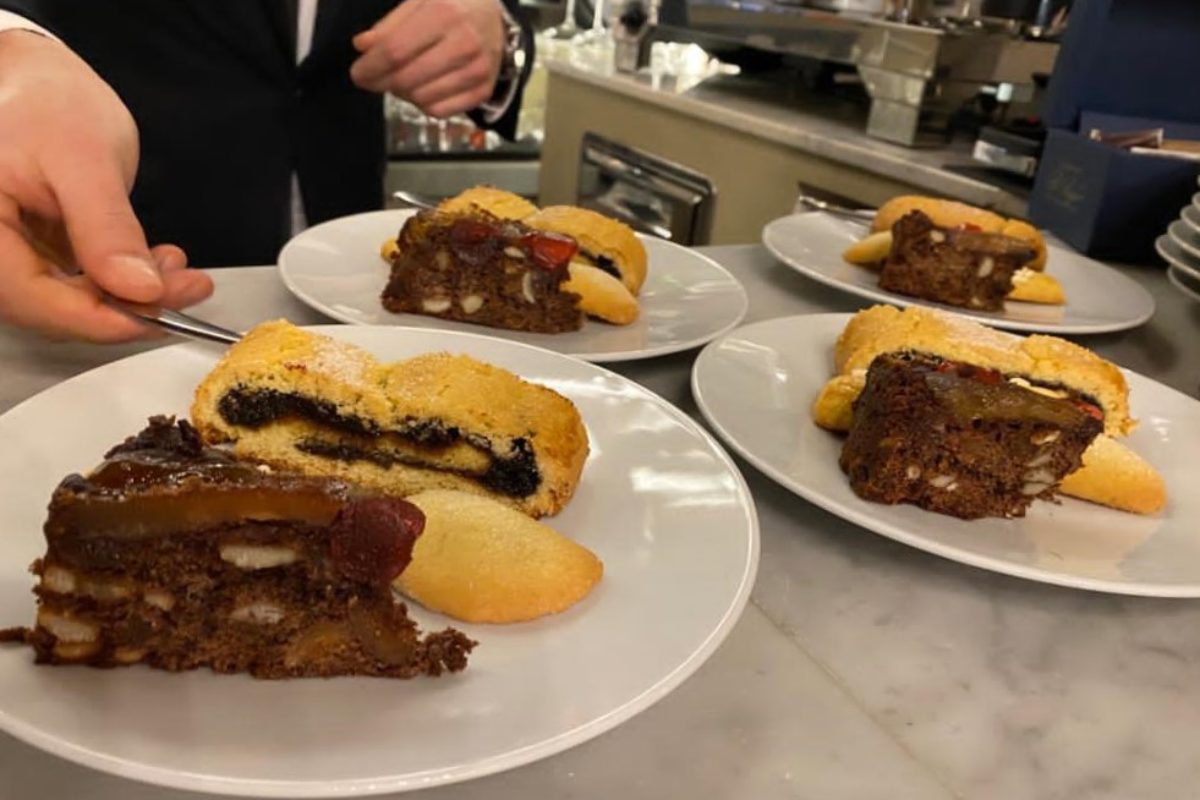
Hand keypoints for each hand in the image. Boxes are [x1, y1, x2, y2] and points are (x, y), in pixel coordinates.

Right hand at [0, 31, 211, 342]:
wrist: (44, 82)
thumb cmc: (49, 103)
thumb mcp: (83, 159)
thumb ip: (106, 228)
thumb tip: (139, 290)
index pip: (31, 298)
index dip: (99, 318)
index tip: (159, 314)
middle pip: (53, 310)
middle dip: (126, 308)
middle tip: (187, 287)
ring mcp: (10, 256)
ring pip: (71, 305)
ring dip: (131, 298)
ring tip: (178, 270)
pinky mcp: (36, 257)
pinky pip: (79, 287)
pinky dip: (122, 284)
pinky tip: (157, 265)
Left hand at [350, 0, 504, 117]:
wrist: (495, 15)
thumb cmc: (452, 4)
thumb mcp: (419, 0)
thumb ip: (390, 25)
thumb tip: (363, 47)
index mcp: (444, 13)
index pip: (395, 51)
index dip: (370, 67)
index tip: (357, 73)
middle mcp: (464, 44)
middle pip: (407, 79)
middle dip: (381, 83)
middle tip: (373, 79)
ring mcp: (477, 70)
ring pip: (421, 99)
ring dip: (402, 93)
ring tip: (402, 78)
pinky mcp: (484, 90)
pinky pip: (440, 112)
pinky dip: (423, 104)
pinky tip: (422, 88)